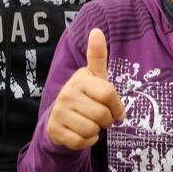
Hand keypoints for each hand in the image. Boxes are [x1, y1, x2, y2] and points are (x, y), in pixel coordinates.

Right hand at [46, 29, 125, 149]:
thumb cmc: (85, 96)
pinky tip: (83, 133)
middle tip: (101, 118)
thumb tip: (96, 30)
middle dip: (107, 121)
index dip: (117, 106)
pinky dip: (87, 141)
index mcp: (80, 79)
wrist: (60, 118)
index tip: (116, 109)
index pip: (109, 93)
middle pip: (102, 115)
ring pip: (92, 129)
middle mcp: (67, 93)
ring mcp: (59, 112)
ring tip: (90, 123)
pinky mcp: (55, 130)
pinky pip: (81, 142)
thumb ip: (97, 56)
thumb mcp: (95, 77)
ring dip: (96, 131)